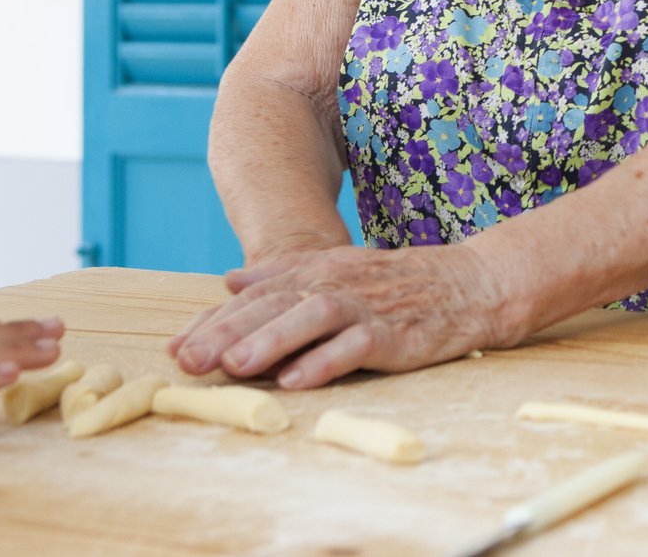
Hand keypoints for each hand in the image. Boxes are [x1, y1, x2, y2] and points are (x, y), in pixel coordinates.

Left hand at [167, 243, 505, 389]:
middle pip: (276, 305)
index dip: (215, 320)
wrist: (470, 284)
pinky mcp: (396, 332)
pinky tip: (299, 378)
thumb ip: (284, 274)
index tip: (177, 347)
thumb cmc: (399, 283)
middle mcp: (338, 285)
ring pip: (313, 317)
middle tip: (190, 360)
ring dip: (272, 340)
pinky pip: (358, 345)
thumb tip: (228, 281)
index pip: (257, 295)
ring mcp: (368, 307)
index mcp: (319, 272)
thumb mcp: (339, 268)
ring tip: (236, 364)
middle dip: (229, 332)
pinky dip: (326, 360)